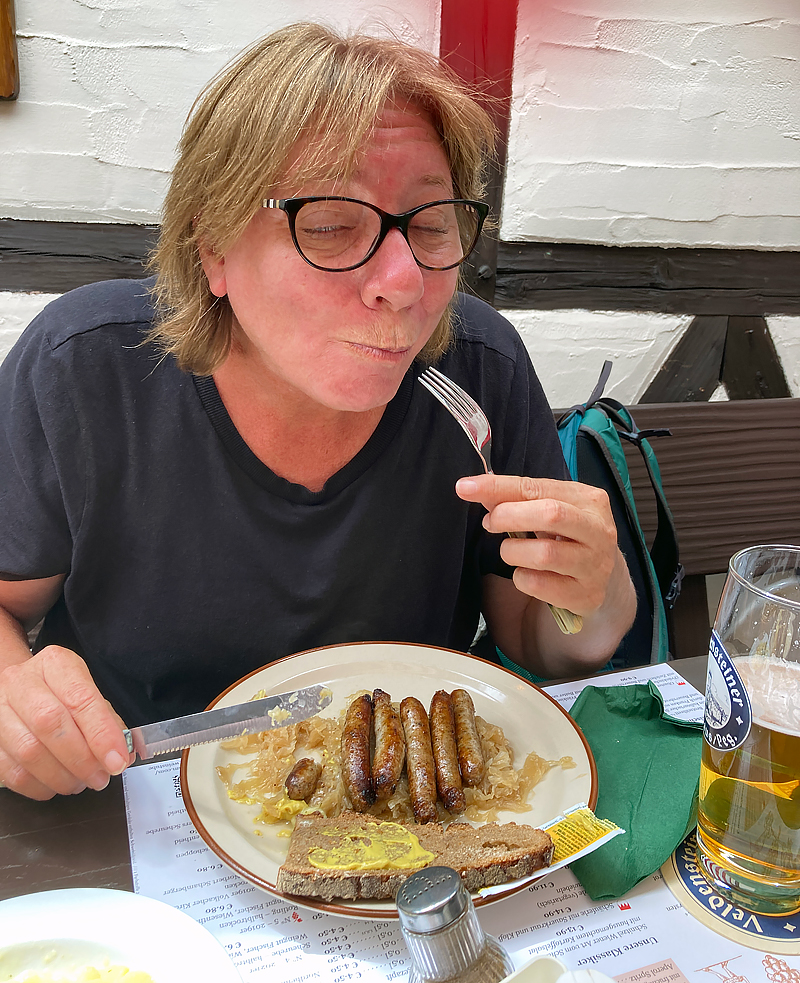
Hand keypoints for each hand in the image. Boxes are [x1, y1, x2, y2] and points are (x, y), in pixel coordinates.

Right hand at [0, 646, 132, 799]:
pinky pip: (12, 771)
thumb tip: (123, 754)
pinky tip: (55, 784)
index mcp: (55, 664)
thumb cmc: (58, 691)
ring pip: (29, 752)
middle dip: (82, 759)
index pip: (80, 699)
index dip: (101, 735)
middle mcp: (21, 682)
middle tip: (100, 777)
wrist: (19, 687)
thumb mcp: (86, 691)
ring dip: (61, 777)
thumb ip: (107, 721)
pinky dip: (39, 786)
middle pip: (50, 724)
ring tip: (80, 782)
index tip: (117, 760)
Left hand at [456, 473, 619, 616]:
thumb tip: (475, 488)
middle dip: (508, 516)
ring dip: (513, 551)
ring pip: (543, 554)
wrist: (599, 576)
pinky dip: (522, 578)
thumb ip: (516, 498)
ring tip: (511, 550)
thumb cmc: (568, 535)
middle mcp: (599, 530)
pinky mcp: (586, 594)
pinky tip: (526, 573)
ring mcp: (595, 564)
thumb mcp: (548, 509)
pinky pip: (540, 585)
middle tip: (490, 523)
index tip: (466, 488)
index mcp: (589, 500)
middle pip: (550, 514)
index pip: (537, 487)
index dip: (498, 487)